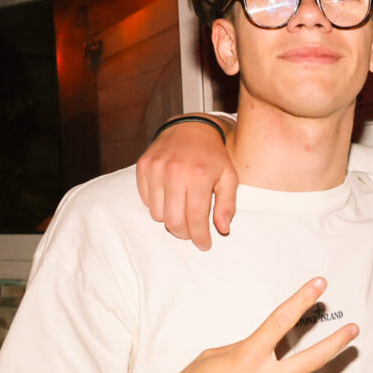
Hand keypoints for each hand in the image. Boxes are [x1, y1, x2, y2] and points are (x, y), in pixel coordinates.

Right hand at [135, 115, 238, 249]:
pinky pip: (147, 201)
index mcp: (199, 175)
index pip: (195, 218)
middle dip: (184, 233)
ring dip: (171, 219)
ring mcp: (156, 168)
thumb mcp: (229, 178)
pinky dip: (158, 205)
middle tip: (193, 233)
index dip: (199, 237)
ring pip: (158, 214)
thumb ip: (227, 205)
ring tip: (183, 210)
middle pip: (173, 221)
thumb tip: (223, 229)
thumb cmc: (213, 156)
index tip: (204, 244)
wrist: (190, 128)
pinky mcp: (143, 166)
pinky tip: (171, 196)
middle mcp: (175, 171)